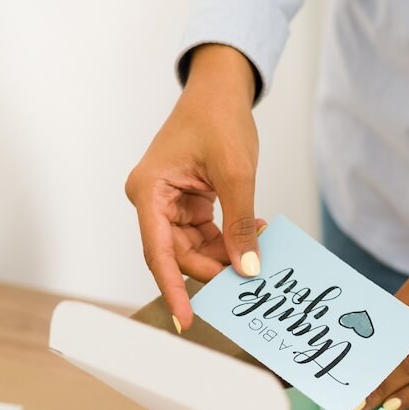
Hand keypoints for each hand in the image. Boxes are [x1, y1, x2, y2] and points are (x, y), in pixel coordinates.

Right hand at [125, 44, 262, 331]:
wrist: (219, 90)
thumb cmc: (219, 118)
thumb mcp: (236, 173)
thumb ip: (240, 224)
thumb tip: (248, 268)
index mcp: (149, 191)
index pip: (158, 252)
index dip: (173, 288)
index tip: (186, 319)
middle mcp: (151, 201)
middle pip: (178, 254)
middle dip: (213, 268)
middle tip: (249, 277)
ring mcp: (167, 205)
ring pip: (193, 250)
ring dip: (225, 255)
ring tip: (259, 248)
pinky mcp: (185, 206)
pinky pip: (204, 236)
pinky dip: (228, 240)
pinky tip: (255, 234)